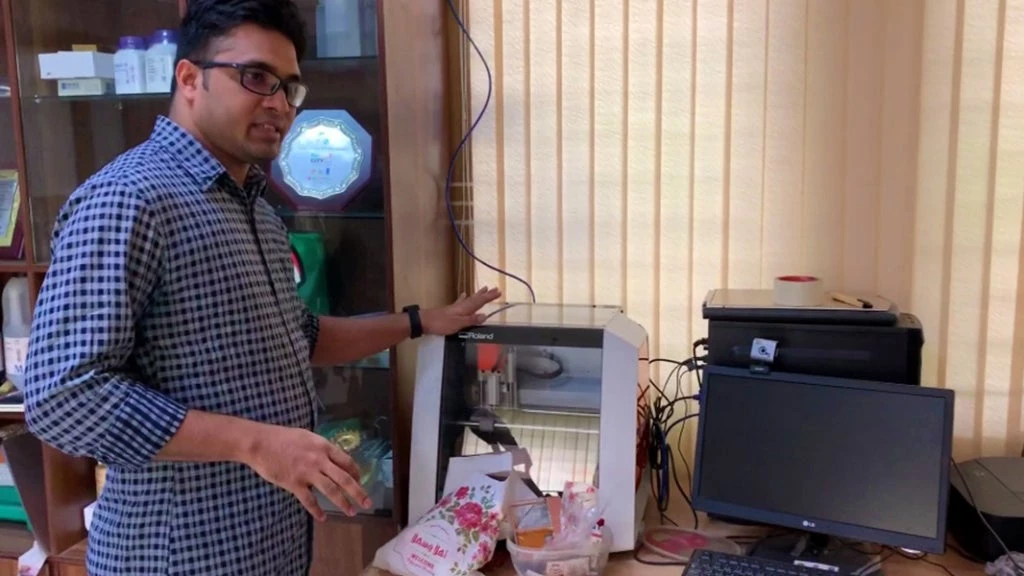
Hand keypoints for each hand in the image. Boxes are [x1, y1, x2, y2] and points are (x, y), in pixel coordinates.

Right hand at [245, 425, 370, 520]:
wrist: (260, 443)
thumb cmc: (282, 438)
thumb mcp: (307, 437)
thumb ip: (320, 449)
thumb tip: (332, 459)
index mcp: (324, 446)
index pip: (347, 462)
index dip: (356, 473)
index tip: (360, 481)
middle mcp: (319, 460)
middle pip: (344, 478)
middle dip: (358, 492)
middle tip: (368, 503)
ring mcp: (307, 472)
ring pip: (331, 491)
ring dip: (343, 503)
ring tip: (351, 512)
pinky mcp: (294, 483)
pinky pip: (309, 500)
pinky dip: (317, 511)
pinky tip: (322, 518)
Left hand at [421, 286, 501, 334]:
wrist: (424, 321)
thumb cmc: (441, 323)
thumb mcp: (458, 324)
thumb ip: (471, 320)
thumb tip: (485, 315)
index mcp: (465, 309)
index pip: (480, 302)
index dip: (489, 297)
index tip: (498, 292)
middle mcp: (461, 306)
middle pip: (475, 299)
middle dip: (485, 294)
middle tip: (494, 288)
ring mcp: (455, 307)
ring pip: (469, 299)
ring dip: (477, 295)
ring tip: (483, 289)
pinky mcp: (449, 310)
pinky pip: (461, 302)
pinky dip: (464, 298)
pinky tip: (464, 295)